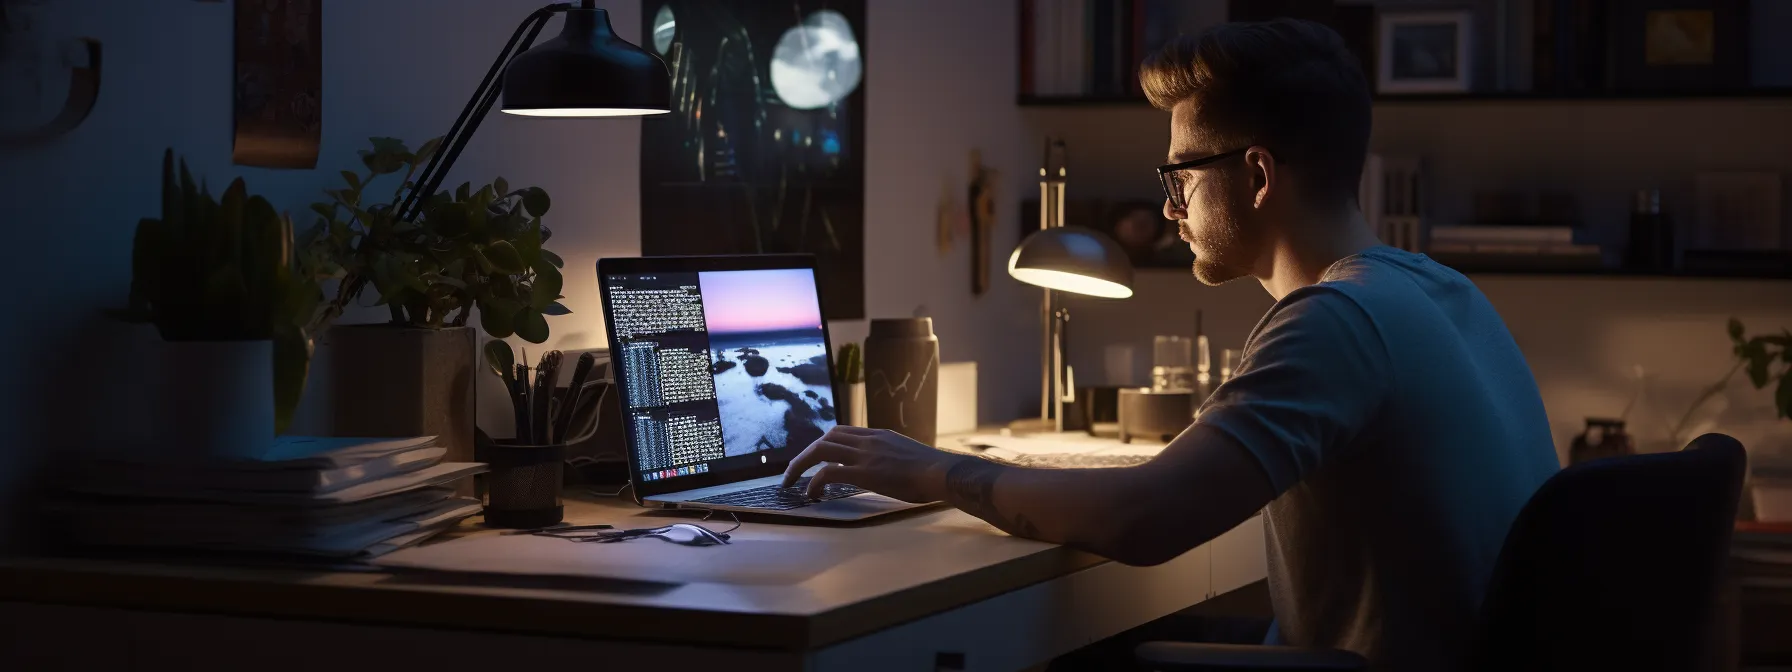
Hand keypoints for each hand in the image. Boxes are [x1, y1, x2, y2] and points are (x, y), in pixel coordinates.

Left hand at [780, 426, 964, 501]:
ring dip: (801, 464)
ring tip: (791, 481)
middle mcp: (869, 440)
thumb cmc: (932, 471)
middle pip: (827, 437)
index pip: (842, 431)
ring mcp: (865, 455)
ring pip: (821, 450)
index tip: (815, 456)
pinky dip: (815, 482)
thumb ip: (892, 457)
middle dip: (806, 453)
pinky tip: (812, 494)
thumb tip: (888, 469)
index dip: (824, 443)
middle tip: (794, 470)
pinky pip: (828, 472)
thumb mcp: (907, 455)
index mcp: (878, 435)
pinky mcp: (864, 472)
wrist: (942, 472)